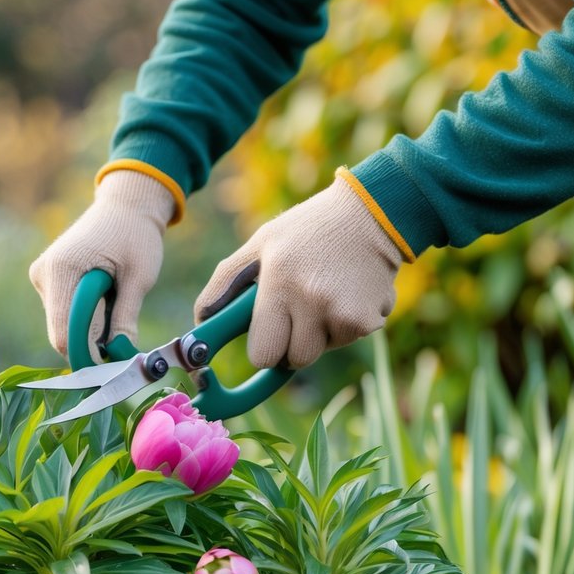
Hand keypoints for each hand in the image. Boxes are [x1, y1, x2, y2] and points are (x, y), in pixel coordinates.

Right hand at [29, 170, 174, 356]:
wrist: (126, 205)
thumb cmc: (136, 235)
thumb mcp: (139, 277)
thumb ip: (125, 317)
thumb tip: (120, 355)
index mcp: (63, 270)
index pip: (65, 334)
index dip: (89, 355)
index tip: (116, 361)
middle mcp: (44, 274)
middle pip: (62, 332)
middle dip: (93, 340)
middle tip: (124, 329)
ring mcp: (43, 277)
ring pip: (64, 324)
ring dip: (92, 325)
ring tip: (115, 296)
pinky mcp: (48, 280)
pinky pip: (65, 312)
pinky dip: (87, 314)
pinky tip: (105, 292)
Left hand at [194, 173, 406, 368]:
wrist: (373, 212)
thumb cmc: (308, 229)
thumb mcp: (260, 243)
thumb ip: (224, 281)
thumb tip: (200, 321)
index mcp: (278, 283)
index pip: (262, 355)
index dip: (265, 348)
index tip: (269, 337)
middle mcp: (310, 301)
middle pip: (295, 360)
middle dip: (293, 345)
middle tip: (299, 313)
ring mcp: (343, 313)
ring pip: (323, 351)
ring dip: (322, 333)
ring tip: (327, 293)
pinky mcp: (369, 319)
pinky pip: (350, 340)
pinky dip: (348, 324)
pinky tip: (349, 292)